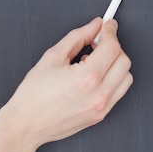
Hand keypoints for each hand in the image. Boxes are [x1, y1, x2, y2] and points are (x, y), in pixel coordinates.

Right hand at [0, 18, 132, 151]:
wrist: (26, 124)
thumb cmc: (34, 95)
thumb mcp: (52, 57)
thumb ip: (78, 37)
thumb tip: (94, 26)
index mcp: (87, 78)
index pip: (112, 47)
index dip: (110, 32)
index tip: (107, 26)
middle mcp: (99, 94)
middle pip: (124, 61)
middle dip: (113, 47)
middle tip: (97, 43)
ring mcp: (102, 107)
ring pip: (126, 77)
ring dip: (115, 65)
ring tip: (94, 63)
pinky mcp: (101, 115)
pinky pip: (118, 92)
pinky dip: (112, 80)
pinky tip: (94, 78)